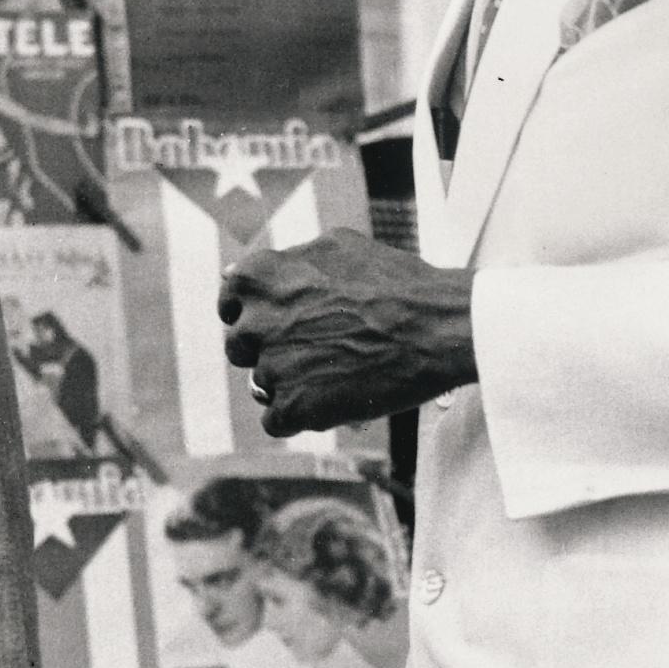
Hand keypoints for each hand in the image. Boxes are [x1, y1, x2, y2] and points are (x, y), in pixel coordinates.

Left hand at [219, 233, 475, 433]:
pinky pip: (276, 420)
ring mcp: (273, 367)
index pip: (230, 303)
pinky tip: (334, 401)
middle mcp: (257, 320)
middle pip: (241, 348)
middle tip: (318, 350)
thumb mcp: (337, 247)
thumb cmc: (396, 283)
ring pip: (263, 386)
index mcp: (260, 276)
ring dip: (293, 385)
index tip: (283, 323)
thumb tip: (232, 275)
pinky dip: (302, 417)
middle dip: (272, 351)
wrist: (438, 328)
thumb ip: (282, 261)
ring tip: (339, 374)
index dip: (256, 315)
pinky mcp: (295, 408)